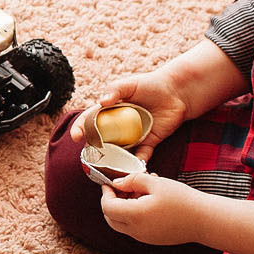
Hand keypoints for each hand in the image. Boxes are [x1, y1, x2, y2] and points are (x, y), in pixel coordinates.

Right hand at [70, 69, 189, 159]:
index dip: (81, 128)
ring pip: (119, 152)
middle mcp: (119, 126)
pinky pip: (140, 156)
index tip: (76, 136)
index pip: (90, 121)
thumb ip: (115, 90)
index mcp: (110, 111)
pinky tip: (133, 168)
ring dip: (114, 161)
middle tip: (90, 156)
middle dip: (94, 150)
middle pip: (102, 140)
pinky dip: (137, 163)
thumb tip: (101, 102)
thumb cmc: (151, 84)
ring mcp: (133, 136)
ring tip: (108, 169)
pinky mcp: (149, 143)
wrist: (176, 92)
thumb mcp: (129, 84)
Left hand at [97, 171, 207, 247]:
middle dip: (111, 202)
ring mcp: (143, 238)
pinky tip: (149, 202)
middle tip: (123, 187)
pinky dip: (134, 216)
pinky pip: (134, 228)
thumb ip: (132, 181)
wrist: (204, 220)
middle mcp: (136, 230)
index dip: (106, 194)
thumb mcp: (155, 183)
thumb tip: (116, 183)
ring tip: (141, 191)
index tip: (110, 182)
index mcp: (134, 216)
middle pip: (110, 218)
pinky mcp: (152, 239)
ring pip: (122, 224)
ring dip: (123, 209)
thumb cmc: (182, 199)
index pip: (107, 207)